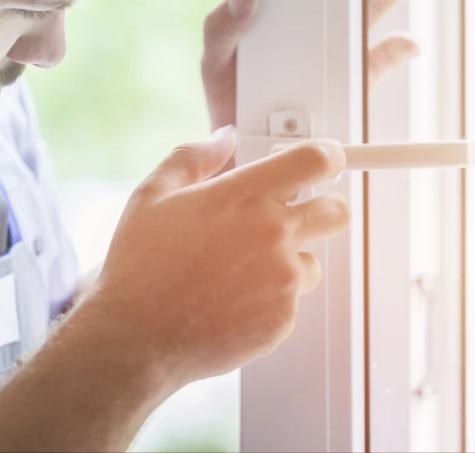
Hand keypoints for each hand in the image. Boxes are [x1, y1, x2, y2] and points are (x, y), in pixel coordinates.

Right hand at [88, 127, 348, 386]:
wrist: (136, 336)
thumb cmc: (140, 267)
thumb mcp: (152, 195)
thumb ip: (193, 157)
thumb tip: (224, 138)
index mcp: (243, 196)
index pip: (315, 160)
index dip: (328, 156)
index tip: (327, 160)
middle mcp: (272, 234)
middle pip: (337, 211)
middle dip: (324, 209)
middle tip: (299, 216)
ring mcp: (282, 279)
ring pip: (311, 262)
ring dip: (288, 263)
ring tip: (238, 272)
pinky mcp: (283, 319)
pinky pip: (291, 302)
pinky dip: (269, 301)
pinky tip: (230, 300)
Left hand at [201, 0, 426, 131]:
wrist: (244, 145)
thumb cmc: (228, 97)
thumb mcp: (215, 59)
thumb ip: (222, 28)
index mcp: (283, 13)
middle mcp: (314, 28)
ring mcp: (335, 54)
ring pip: (370, 15)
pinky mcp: (351, 85)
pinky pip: (378, 63)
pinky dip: (395, 51)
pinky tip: (404, 41)